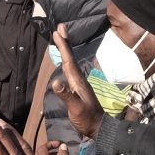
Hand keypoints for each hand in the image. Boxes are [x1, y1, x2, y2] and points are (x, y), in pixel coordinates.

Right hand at [49, 26, 103, 140]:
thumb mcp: (76, 108)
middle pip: (70, 58)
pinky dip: (66, 61)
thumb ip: (66, 95)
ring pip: (70, 62)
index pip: (69, 60)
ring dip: (65, 50)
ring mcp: (78, 84)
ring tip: (61, 39)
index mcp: (78, 81)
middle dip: (65, 42)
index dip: (63, 46)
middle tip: (60, 27)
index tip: (58, 32)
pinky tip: (64, 62)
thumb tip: (55, 81)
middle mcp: (78, 80)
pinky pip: (69, 70)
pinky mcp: (77, 89)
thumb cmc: (87, 119)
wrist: (98, 128)